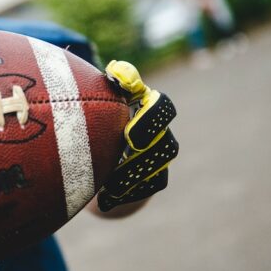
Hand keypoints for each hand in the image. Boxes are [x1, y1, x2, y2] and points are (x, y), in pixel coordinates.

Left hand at [97, 60, 178, 211]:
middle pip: (167, 145)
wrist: (104, 149)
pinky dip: (127, 194)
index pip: (163, 108)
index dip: (152, 116)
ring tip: (109, 184)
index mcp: (150, 110)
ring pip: (158, 171)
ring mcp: (160, 159)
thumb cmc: (103, 114)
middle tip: (127, 149)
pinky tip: (104, 200)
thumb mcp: (105, 96)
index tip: (129, 131)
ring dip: (134, 176)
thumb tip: (115, 70)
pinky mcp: (153, 180)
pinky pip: (147, 189)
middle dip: (149, 150)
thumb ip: (113, 82)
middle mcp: (161, 135)